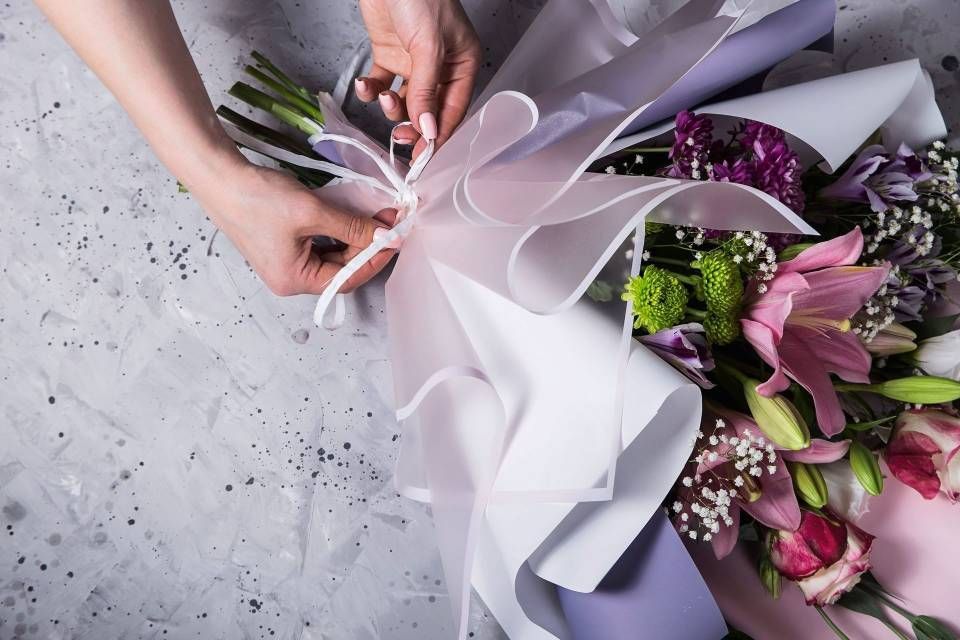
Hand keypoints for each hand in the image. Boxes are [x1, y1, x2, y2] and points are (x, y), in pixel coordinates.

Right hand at [194, 155, 396, 296]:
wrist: (219, 176)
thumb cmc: (258, 198)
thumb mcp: (312, 212)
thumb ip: (352, 227)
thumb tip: (385, 235)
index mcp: (294, 280)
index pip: (347, 278)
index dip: (375, 258)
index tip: (395, 237)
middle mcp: (289, 278)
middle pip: (341, 268)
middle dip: (367, 244)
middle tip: (388, 219)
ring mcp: (285, 262)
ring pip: (333, 255)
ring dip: (354, 236)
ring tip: (374, 215)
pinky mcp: (283, 245)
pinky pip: (319, 244)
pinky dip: (337, 231)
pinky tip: (351, 215)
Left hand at [356, 0, 480, 154]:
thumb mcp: (428, 46)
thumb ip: (427, 90)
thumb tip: (428, 129)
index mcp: (462, 65)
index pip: (453, 110)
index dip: (439, 134)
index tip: (426, 157)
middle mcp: (440, 68)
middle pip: (429, 111)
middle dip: (414, 126)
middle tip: (402, 140)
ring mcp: (413, 64)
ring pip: (405, 103)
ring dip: (392, 108)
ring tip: (384, 98)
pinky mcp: (389, 57)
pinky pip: (381, 86)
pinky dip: (372, 92)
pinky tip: (366, 87)